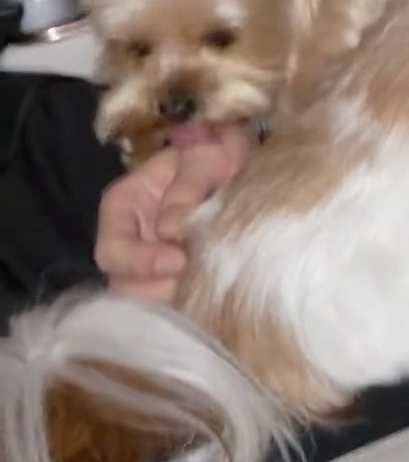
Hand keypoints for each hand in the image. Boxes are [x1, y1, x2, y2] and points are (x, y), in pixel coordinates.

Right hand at [94, 126, 253, 301]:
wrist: (243, 162)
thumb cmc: (217, 152)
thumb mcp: (204, 156)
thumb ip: (187, 188)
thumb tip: (170, 231)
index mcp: (122, 206)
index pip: (112, 250)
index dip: (139, 262)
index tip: (178, 261)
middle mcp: (129, 242)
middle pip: (122, 287)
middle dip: (156, 289)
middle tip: (196, 280)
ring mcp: (149, 267)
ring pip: (146, 304)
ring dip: (174, 302)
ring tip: (207, 288)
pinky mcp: (174, 283)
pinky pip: (172, 308)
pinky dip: (189, 309)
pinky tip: (212, 299)